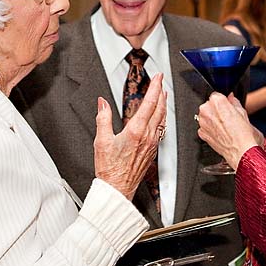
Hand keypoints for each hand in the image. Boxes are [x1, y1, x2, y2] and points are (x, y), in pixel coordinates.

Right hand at [93, 73, 166, 199]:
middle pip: (159, 109)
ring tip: (163, 95)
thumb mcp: (101, 141)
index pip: (150, 103)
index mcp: (136, 131)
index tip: (158, 77)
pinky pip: (161, 129)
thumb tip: (102, 103)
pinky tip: (159, 117)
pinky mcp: (152, 150)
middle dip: (161, 93)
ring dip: (163, 105)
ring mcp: (152, 144)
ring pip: (162, 119)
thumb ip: (103, 118)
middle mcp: (147, 136)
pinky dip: (161, 118)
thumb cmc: (110, 169)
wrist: (118, 188)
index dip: (155, 88)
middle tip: (161, 81)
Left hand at [197, 93, 258, 170]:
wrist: (242, 153)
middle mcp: (207, 110)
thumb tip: (231, 98)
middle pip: (209, 105)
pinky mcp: (201, 134)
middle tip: (228, 119)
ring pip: (206, 116)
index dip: (224, 102)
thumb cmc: (245, 135)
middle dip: (217, 110)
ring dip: (213, 120)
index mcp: (217, 102)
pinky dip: (211, 130)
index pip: (216, 95)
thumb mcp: (244, 113)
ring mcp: (203, 123)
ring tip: (226, 128)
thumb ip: (234, 102)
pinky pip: (204, 128)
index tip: (228, 107)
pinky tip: (221, 134)